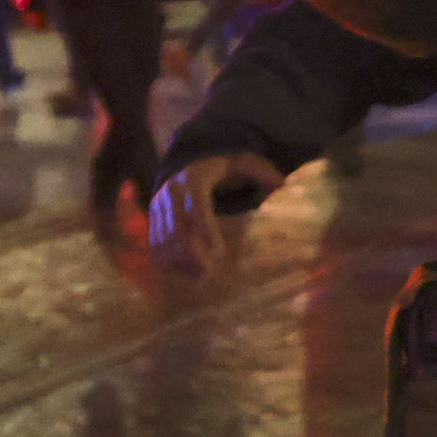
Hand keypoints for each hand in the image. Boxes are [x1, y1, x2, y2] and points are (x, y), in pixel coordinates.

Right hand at [142, 159, 282, 269]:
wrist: (188, 161)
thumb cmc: (222, 165)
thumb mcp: (244, 162)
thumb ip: (262, 172)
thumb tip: (283, 185)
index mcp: (195, 177)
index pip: (197, 206)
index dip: (206, 230)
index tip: (220, 253)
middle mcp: (172, 190)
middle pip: (176, 227)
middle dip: (192, 253)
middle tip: (210, 272)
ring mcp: (159, 204)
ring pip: (163, 238)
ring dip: (180, 260)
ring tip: (202, 275)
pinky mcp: (153, 217)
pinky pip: (156, 242)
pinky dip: (169, 259)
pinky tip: (187, 271)